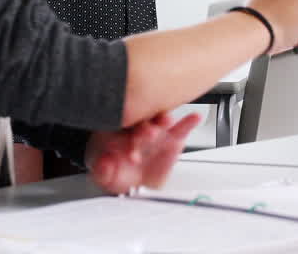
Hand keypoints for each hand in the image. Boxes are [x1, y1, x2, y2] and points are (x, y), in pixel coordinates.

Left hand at [85, 112, 200, 193]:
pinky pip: (181, 127)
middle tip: (149, 134)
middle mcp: (137, 128)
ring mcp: (157, 131)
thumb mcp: (104, 176)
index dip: (123, 138)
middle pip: (141, 122)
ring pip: (160, 120)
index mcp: (117, 133)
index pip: (119, 129)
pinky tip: (195, 117)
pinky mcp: (173, 137)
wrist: (134, 180)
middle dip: (145, 127)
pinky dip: (189, 122)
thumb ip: (102, 171)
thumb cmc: (117, 172)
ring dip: (163, 119)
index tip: (128, 150)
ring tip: (166, 121)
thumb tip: (105, 163)